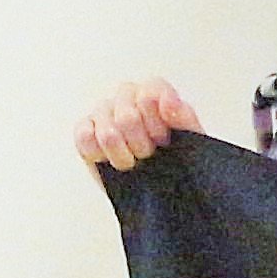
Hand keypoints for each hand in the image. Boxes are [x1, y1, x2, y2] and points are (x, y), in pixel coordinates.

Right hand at [75, 78, 198, 168]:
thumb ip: (183, 117)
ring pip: (107, 133)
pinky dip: (99, 154)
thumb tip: (169, 101)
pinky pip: (84, 137)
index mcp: (153, 91)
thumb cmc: (179, 158)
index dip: (157, 124)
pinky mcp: (85, 131)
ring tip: (133, 162)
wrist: (165, 185)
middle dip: (142, 146)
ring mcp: (103, 112)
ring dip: (123, 156)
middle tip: (150, 156)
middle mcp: (126, 97)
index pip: (149, 93)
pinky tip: (112, 161)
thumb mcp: (192, 140)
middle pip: (127, 117)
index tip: (163, 141)